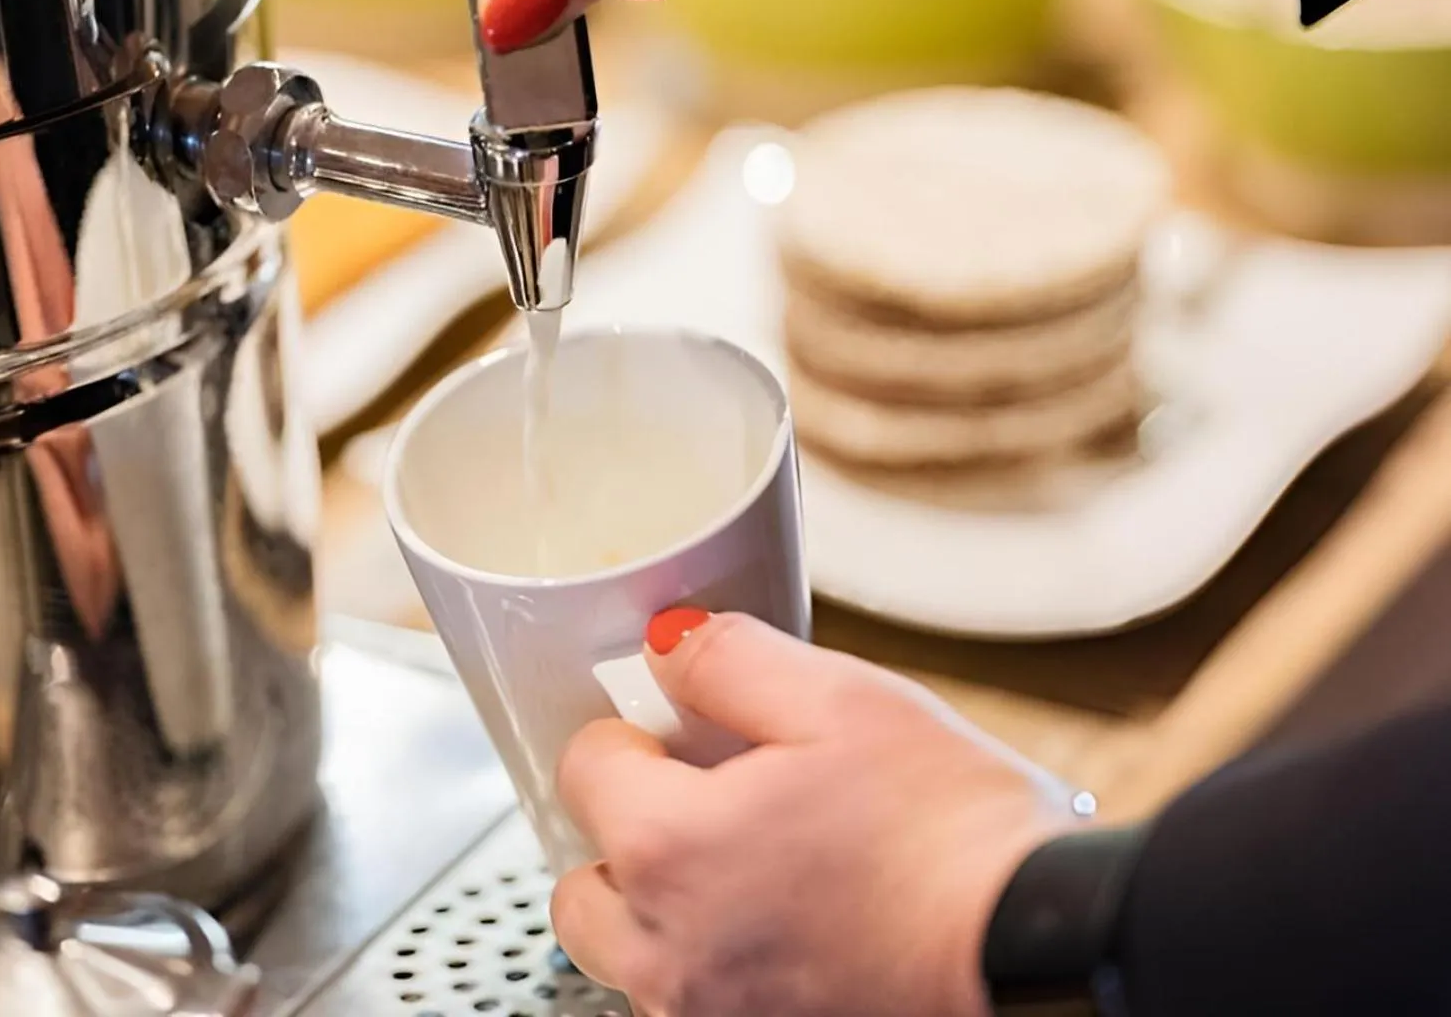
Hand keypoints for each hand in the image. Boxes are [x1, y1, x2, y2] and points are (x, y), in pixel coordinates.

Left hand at [553, 612, 1081, 1016]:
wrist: (1044, 957)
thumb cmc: (956, 839)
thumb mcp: (844, 701)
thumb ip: (731, 661)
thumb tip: (669, 645)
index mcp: (671, 851)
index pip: (582, 770)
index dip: (631, 735)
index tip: (676, 731)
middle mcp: (670, 957)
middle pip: (583, 888)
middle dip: (626, 840)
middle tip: (706, 806)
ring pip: (635, 960)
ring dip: (667, 915)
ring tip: (760, 874)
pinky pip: (697, 1006)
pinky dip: (723, 967)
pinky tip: (795, 931)